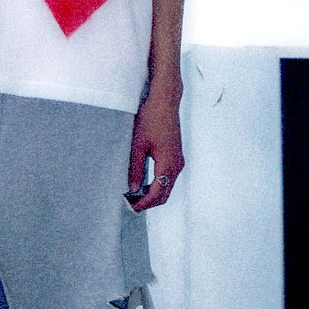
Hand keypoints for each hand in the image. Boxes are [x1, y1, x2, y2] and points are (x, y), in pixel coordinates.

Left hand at [126, 88, 183, 211]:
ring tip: (134, 195)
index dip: (144, 204)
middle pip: (165, 194)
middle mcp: (177, 165)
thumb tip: (132, 189)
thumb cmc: (151, 118)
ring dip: (153, 194)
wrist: (165, 100)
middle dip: (149, 202)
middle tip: (131, 205)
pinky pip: (168, 177)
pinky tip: (143, 183)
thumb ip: (136, 169)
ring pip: (167, 186)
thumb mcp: (138, 144)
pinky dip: (157, 184)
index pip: (158, 194)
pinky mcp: (176, 156)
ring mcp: (178, 160)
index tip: (130, 207)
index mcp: (168, 164)